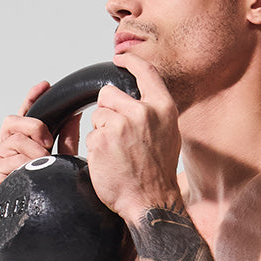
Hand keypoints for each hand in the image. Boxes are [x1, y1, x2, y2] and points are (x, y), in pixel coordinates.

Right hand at [0, 82, 81, 200]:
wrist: (37, 227)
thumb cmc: (46, 199)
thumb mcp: (61, 163)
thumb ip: (65, 140)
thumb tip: (73, 115)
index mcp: (18, 150)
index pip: (23, 118)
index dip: (32, 100)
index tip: (45, 86)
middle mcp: (3, 152)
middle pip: (13, 121)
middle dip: (34, 126)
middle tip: (48, 142)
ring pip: (15, 139)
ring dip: (34, 152)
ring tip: (41, 168)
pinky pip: (12, 156)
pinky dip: (25, 165)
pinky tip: (29, 176)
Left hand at [84, 53, 181, 221]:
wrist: (151, 202)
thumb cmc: (158, 173)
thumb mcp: (169, 135)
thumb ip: (154, 112)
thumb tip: (139, 96)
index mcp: (163, 109)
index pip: (145, 72)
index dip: (130, 61)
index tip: (120, 58)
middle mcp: (143, 112)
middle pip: (108, 93)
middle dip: (106, 110)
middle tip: (117, 135)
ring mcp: (122, 125)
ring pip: (97, 115)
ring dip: (101, 132)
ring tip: (117, 153)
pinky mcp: (103, 139)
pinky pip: (91, 135)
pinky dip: (97, 149)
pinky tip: (110, 162)